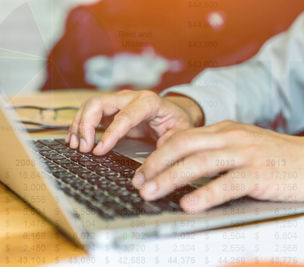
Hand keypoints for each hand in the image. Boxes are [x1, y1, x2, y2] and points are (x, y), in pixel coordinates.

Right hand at [66, 90, 203, 154]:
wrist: (177, 112)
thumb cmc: (178, 122)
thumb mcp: (180, 134)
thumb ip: (167, 147)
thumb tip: (148, 168)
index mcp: (149, 102)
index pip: (124, 116)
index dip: (109, 134)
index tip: (98, 150)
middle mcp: (130, 97)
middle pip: (99, 103)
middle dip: (86, 125)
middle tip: (83, 148)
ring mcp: (119, 101)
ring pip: (91, 106)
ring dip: (79, 125)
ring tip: (75, 145)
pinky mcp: (112, 109)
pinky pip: (91, 113)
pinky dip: (80, 125)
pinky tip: (76, 139)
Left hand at [133, 120, 303, 212]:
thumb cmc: (281, 158)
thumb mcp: (246, 146)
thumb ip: (218, 151)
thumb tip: (186, 164)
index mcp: (227, 130)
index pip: (183, 137)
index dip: (158, 154)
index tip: (142, 170)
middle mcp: (233, 137)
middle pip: (184, 146)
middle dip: (155, 164)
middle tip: (138, 182)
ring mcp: (246, 154)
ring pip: (199, 163)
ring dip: (170, 178)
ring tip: (151, 193)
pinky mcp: (260, 174)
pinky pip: (226, 184)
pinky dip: (204, 194)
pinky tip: (189, 204)